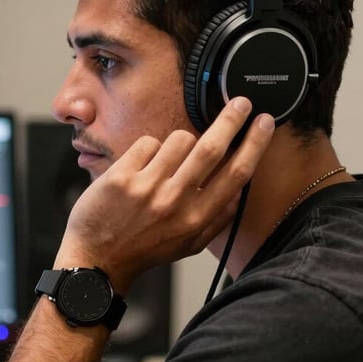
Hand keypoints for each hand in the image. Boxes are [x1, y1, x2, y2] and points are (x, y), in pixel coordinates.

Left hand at [55, 98, 273, 292]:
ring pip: (178, 139)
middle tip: (240, 102)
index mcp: (196, 219)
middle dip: (231, 119)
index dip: (254, 144)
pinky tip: (140, 167)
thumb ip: (216, 220)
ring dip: (178, 142)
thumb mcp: (188, 244)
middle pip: (211, 148)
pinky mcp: (121, 177)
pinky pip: (147, 143)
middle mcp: (175, 202)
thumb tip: (239, 192)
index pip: (236, 174)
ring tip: (165, 161)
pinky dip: (147, 150)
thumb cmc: (143, 249)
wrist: (98, 259)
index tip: (264, 123)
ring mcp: (147, 188)